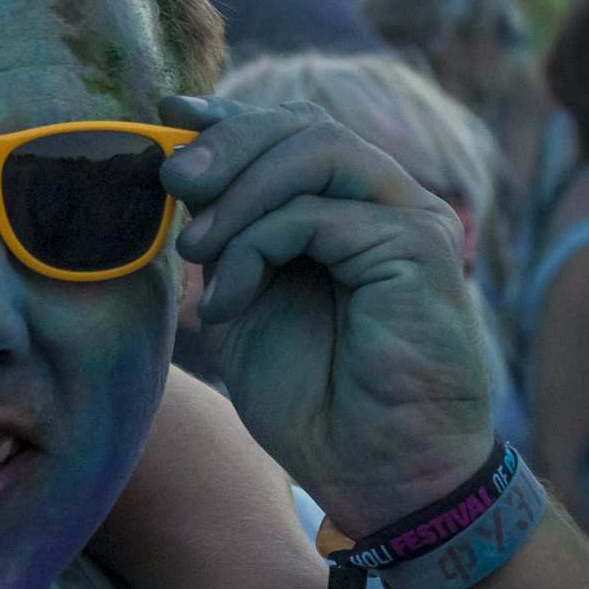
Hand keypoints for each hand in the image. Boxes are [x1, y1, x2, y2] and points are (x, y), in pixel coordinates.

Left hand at [157, 94, 491, 536]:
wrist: (377, 472)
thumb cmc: (314, 399)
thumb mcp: (244, 303)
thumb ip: (223, 238)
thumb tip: (176, 169)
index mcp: (348, 208)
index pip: (293, 128)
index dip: (228, 116)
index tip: (168, 116)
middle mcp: (386, 202)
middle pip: (304, 124)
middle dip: (225, 144)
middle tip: (170, 183)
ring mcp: (410, 219)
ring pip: (317, 149)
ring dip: (237, 195)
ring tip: (194, 251)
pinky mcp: (419, 247)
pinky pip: (321, 213)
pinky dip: (258, 246)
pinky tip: (230, 302)